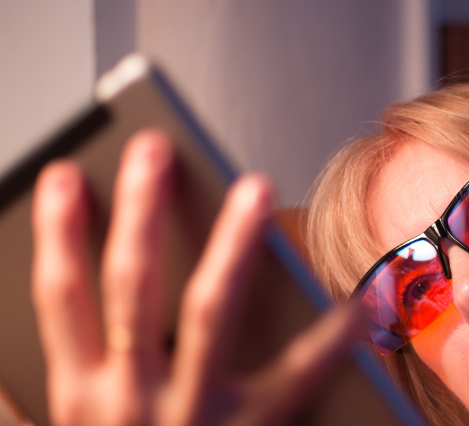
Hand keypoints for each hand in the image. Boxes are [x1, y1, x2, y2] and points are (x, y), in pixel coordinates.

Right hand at [31, 130, 359, 425]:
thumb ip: (20, 416)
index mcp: (81, 398)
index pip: (61, 297)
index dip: (58, 233)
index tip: (64, 174)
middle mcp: (131, 398)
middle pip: (131, 285)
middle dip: (137, 211)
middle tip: (154, 149)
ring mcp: (195, 412)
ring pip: (210, 307)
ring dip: (231, 244)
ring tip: (253, 187)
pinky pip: (299, 373)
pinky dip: (330, 334)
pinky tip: (355, 296)